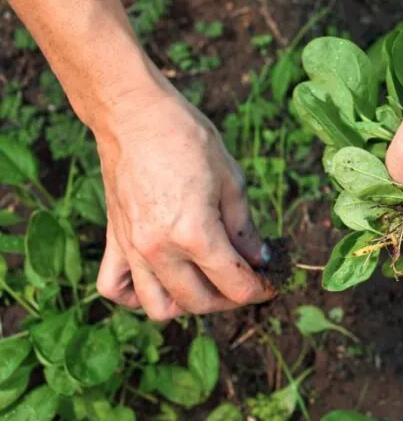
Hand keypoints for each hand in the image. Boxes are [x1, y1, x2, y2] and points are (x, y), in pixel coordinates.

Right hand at [94, 79, 275, 319]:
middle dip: (230, 299)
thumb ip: (245, 228)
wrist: (134, 113)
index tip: (271, 283)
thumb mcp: (231, 180)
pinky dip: (137, 295)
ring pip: (159, 307)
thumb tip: (261, 258)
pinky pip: (116, 288)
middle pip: (200, 302)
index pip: (235, 285)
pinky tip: (160, 278)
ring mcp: (133, 248)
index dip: (260, 290)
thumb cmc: (186, 137)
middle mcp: (159, 249)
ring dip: (187, 303)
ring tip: (205, 282)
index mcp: (194, 234)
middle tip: (245, 280)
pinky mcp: (114, 240)